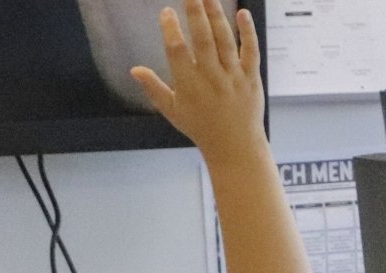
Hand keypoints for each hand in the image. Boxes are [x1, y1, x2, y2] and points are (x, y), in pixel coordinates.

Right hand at [130, 0, 264, 162]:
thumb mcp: (172, 110)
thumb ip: (153, 88)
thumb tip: (134, 69)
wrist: (235, 146)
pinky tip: (242, 13)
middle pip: (203, 39)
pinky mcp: (251, 78)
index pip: (177, 51)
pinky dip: (248, 33)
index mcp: (188, 84)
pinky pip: (250, 51)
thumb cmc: (200, 127)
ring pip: (225, 40)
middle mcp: (211, 77)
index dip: (171, 30)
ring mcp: (233, 76)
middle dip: (195, 13)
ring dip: (217, 15)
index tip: (166, 12)